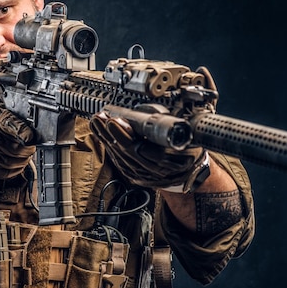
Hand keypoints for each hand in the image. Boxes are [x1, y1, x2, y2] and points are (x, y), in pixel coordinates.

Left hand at [90, 110, 206, 190]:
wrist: (186, 173)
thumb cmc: (188, 151)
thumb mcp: (189, 138)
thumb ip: (174, 128)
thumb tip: (155, 112)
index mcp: (170, 163)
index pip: (143, 150)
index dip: (126, 135)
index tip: (115, 120)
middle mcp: (153, 172)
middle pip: (127, 152)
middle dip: (111, 133)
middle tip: (101, 117)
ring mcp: (141, 175)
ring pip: (119, 155)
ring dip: (105, 136)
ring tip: (97, 120)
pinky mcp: (131, 174)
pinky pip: (116, 158)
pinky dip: (107, 143)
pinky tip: (100, 132)